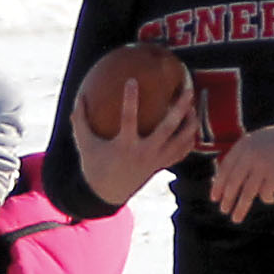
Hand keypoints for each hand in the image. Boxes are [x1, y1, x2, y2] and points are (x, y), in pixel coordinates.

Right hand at [74, 80, 202, 207]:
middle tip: (188, 90)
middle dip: (179, 109)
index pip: (128, 119)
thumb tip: (79, 96)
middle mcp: (144, 153)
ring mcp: (155, 161)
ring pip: (180, 141)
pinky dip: (188, 141)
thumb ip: (81, 120)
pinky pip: (181, 153)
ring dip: (189, 124)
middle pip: (167, 129)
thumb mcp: (84, 143)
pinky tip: (191, 126)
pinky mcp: (160, 166)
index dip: (130, 100)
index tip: (132, 80)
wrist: (107, 193)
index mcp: (124, 146)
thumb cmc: (95, 165)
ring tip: (194, 107)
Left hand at [204, 119, 273, 221]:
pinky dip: (266, 199)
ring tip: (235, 218)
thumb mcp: (259, 141)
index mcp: (244, 145)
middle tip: (223, 210)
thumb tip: (229, 181)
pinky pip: (265, 194)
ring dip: (240, 208)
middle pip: (233, 182)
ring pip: (246, 193)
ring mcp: (263, 166)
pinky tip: (270, 199)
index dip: (218, 185)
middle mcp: (250, 155)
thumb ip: (244, 156)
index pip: (225, 168)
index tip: (214, 198)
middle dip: (227, 199)